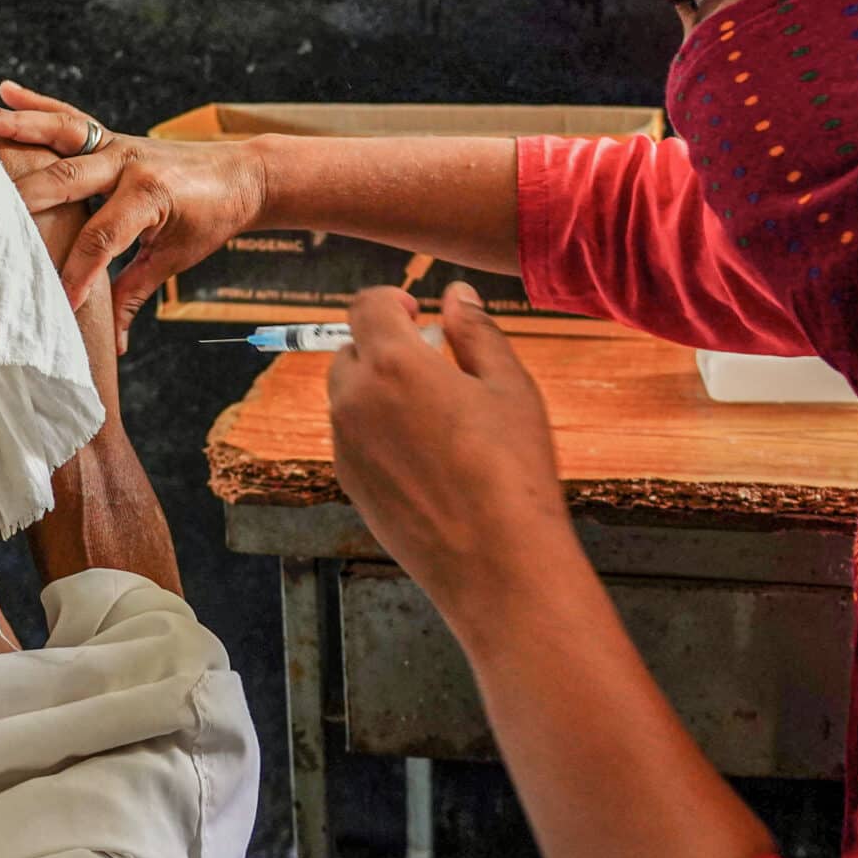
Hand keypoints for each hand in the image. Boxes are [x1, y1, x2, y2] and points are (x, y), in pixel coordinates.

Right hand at [0, 81, 267, 348]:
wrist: (244, 175)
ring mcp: (119, 143)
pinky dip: (38, 104)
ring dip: (18, 125)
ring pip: (62, 133)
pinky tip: (6, 91)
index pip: (100, 239)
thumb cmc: (212, 219)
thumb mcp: (175, 259)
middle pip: (66, 181)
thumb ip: (134, 293)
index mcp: (148, 195)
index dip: (76, 273)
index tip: (54, 300)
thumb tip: (111, 341)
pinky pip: (72, 118)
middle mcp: (129, 162)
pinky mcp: (113, 136)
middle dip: (22, 197)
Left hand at [327, 282, 567, 613]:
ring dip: (380, 390)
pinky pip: (354, 437)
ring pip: (349, 396)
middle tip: (436, 368)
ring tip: (437, 417)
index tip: (417, 314)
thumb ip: (476, 332)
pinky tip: (427, 457)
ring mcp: (346, 445)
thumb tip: (455, 294)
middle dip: (385, 348)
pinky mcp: (349, 482)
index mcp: (393, 364)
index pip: (365, 305)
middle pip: (351, 350)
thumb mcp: (508, 387)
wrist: (495, 563)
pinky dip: (378, 431)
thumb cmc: (511, 470)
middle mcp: (355, 400)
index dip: (390, 300)